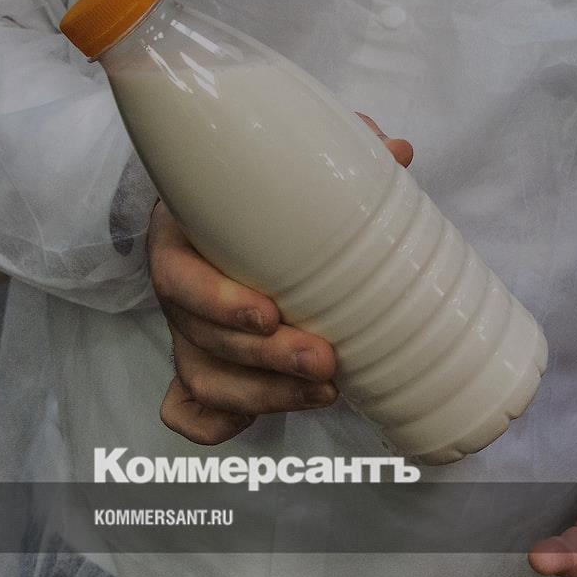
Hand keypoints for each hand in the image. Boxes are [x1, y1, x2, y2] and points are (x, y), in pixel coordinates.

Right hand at [148, 113, 413, 444]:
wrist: (230, 211)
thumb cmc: (261, 194)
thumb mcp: (289, 168)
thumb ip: (338, 155)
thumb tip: (397, 152)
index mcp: (185, 238)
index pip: (180, 278)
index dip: (219, 303)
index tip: (271, 314)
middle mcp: (180, 291)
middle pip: (202, 338)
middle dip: (266, 360)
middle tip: (326, 360)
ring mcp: (188, 333)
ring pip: (206, 379)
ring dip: (264, 395)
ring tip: (326, 390)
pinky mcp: (201, 365)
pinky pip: (191, 408)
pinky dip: (216, 424)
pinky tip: (257, 424)